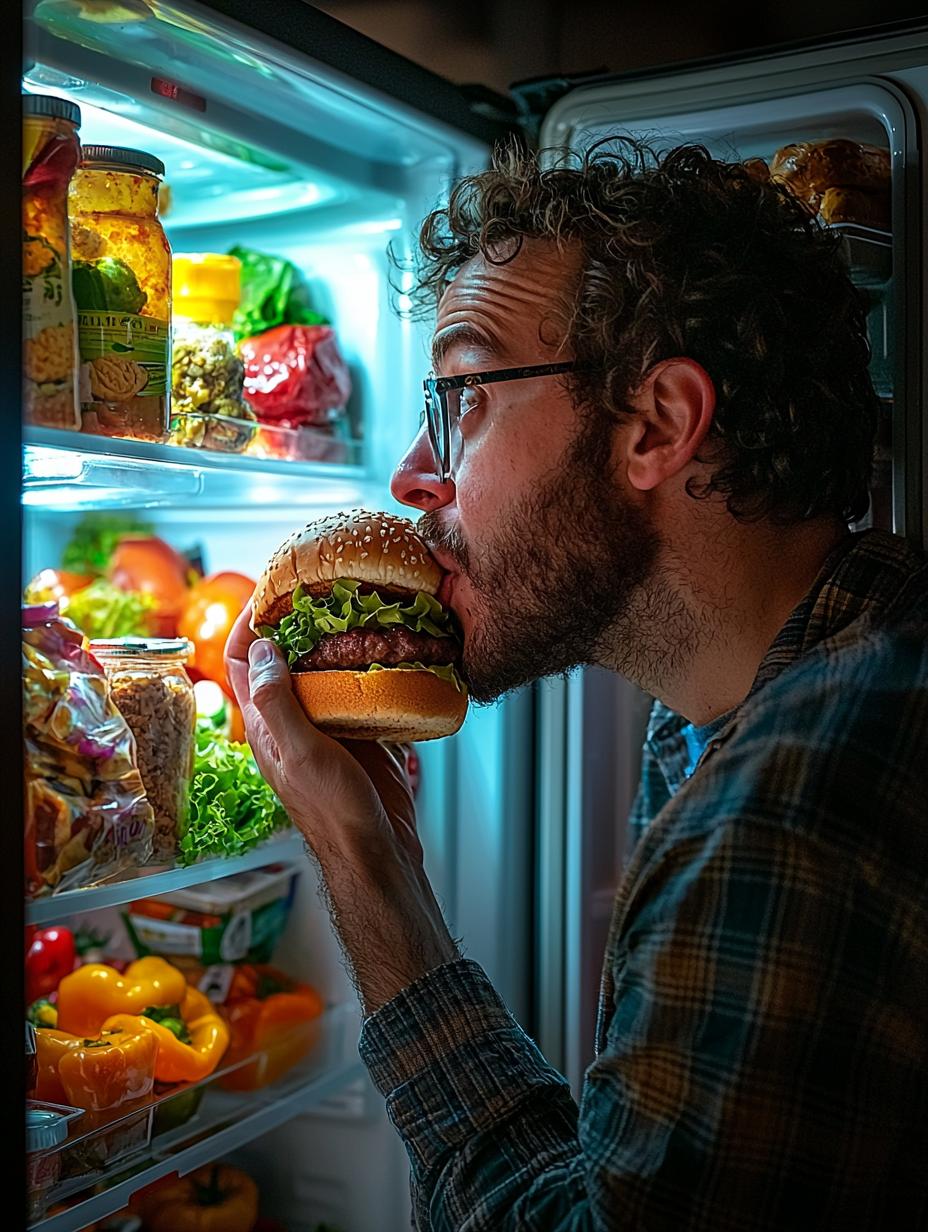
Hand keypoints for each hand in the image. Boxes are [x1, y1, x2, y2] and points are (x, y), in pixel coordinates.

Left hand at [224, 607, 457, 1011]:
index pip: (243, 661)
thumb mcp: (299, 753)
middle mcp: (292, 721)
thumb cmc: (334, 814)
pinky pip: (358, 688)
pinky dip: (368, 664)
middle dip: (296, 620)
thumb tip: (263, 648)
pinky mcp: (361, 732)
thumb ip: (278, 703)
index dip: (249, 623)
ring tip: (355, 605)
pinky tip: (386, 646)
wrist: (379, 852)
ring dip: (334, 638)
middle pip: (283, 657)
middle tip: (319, 587)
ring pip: (323, 669)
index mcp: (266, 725)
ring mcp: (327, 726)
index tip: (269, 590)